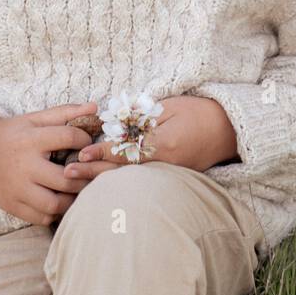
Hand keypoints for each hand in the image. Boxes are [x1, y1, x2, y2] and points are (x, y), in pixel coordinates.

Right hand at [0, 101, 99, 225]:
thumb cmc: (10, 135)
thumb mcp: (33, 119)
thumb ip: (65, 113)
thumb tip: (95, 108)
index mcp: (31, 139)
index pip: (69, 137)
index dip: (84, 139)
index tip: (86, 142)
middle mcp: (24, 165)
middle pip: (66, 177)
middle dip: (84, 176)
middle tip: (89, 172)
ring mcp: (17, 189)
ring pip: (55, 203)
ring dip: (71, 199)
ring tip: (76, 189)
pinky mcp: (12, 206)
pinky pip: (41, 217)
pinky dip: (54, 212)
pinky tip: (58, 201)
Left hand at [62, 95, 237, 187]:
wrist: (228, 130)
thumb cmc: (198, 112)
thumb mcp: (170, 107)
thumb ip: (143, 117)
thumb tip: (116, 123)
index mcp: (162, 144)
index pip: (125, 150)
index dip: (101, 152)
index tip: (80, 153)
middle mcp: (163, 165)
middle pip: (121, 172)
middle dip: (93, 173)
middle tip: (67, 173)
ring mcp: (168, 175)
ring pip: (129, 181)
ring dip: (102, 182)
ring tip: (76, 185)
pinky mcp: (171, 179)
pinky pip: (140, 183)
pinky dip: (120, 185)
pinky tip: (102, 188)